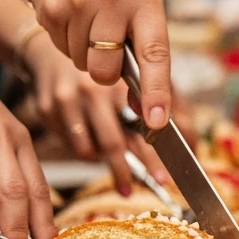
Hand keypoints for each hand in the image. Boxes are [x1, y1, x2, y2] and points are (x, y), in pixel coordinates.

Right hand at [22, 0, 170, 128]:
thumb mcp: (137, 5)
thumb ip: (146, 51)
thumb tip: (146, 108)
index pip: (155, 53)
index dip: (157, 91)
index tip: (158, 120)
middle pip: (107, 72)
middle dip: (105, 71)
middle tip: (104, 42)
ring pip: (83, 64)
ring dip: (84, 53)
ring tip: (86, 21)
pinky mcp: (52, 6)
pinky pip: (61, 50)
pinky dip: (64, 41)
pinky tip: (68, 16)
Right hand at [23, 30, 168, 193]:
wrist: (52, 48)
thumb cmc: (105, 65)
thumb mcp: (138, 77)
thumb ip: (165, 105)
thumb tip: (191, 141)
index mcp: (121, 82)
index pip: (141, 127)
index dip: (153, 157)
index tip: (163, 180)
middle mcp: (94, 90)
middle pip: (113, 144)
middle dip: (125, 172)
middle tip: (131, 191)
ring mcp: (68, 99)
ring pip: (87, 150)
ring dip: (100, 161)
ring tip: (110, 163)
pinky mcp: (47, 107)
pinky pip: (69, 143)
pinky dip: (82, 150)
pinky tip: (90, 144)